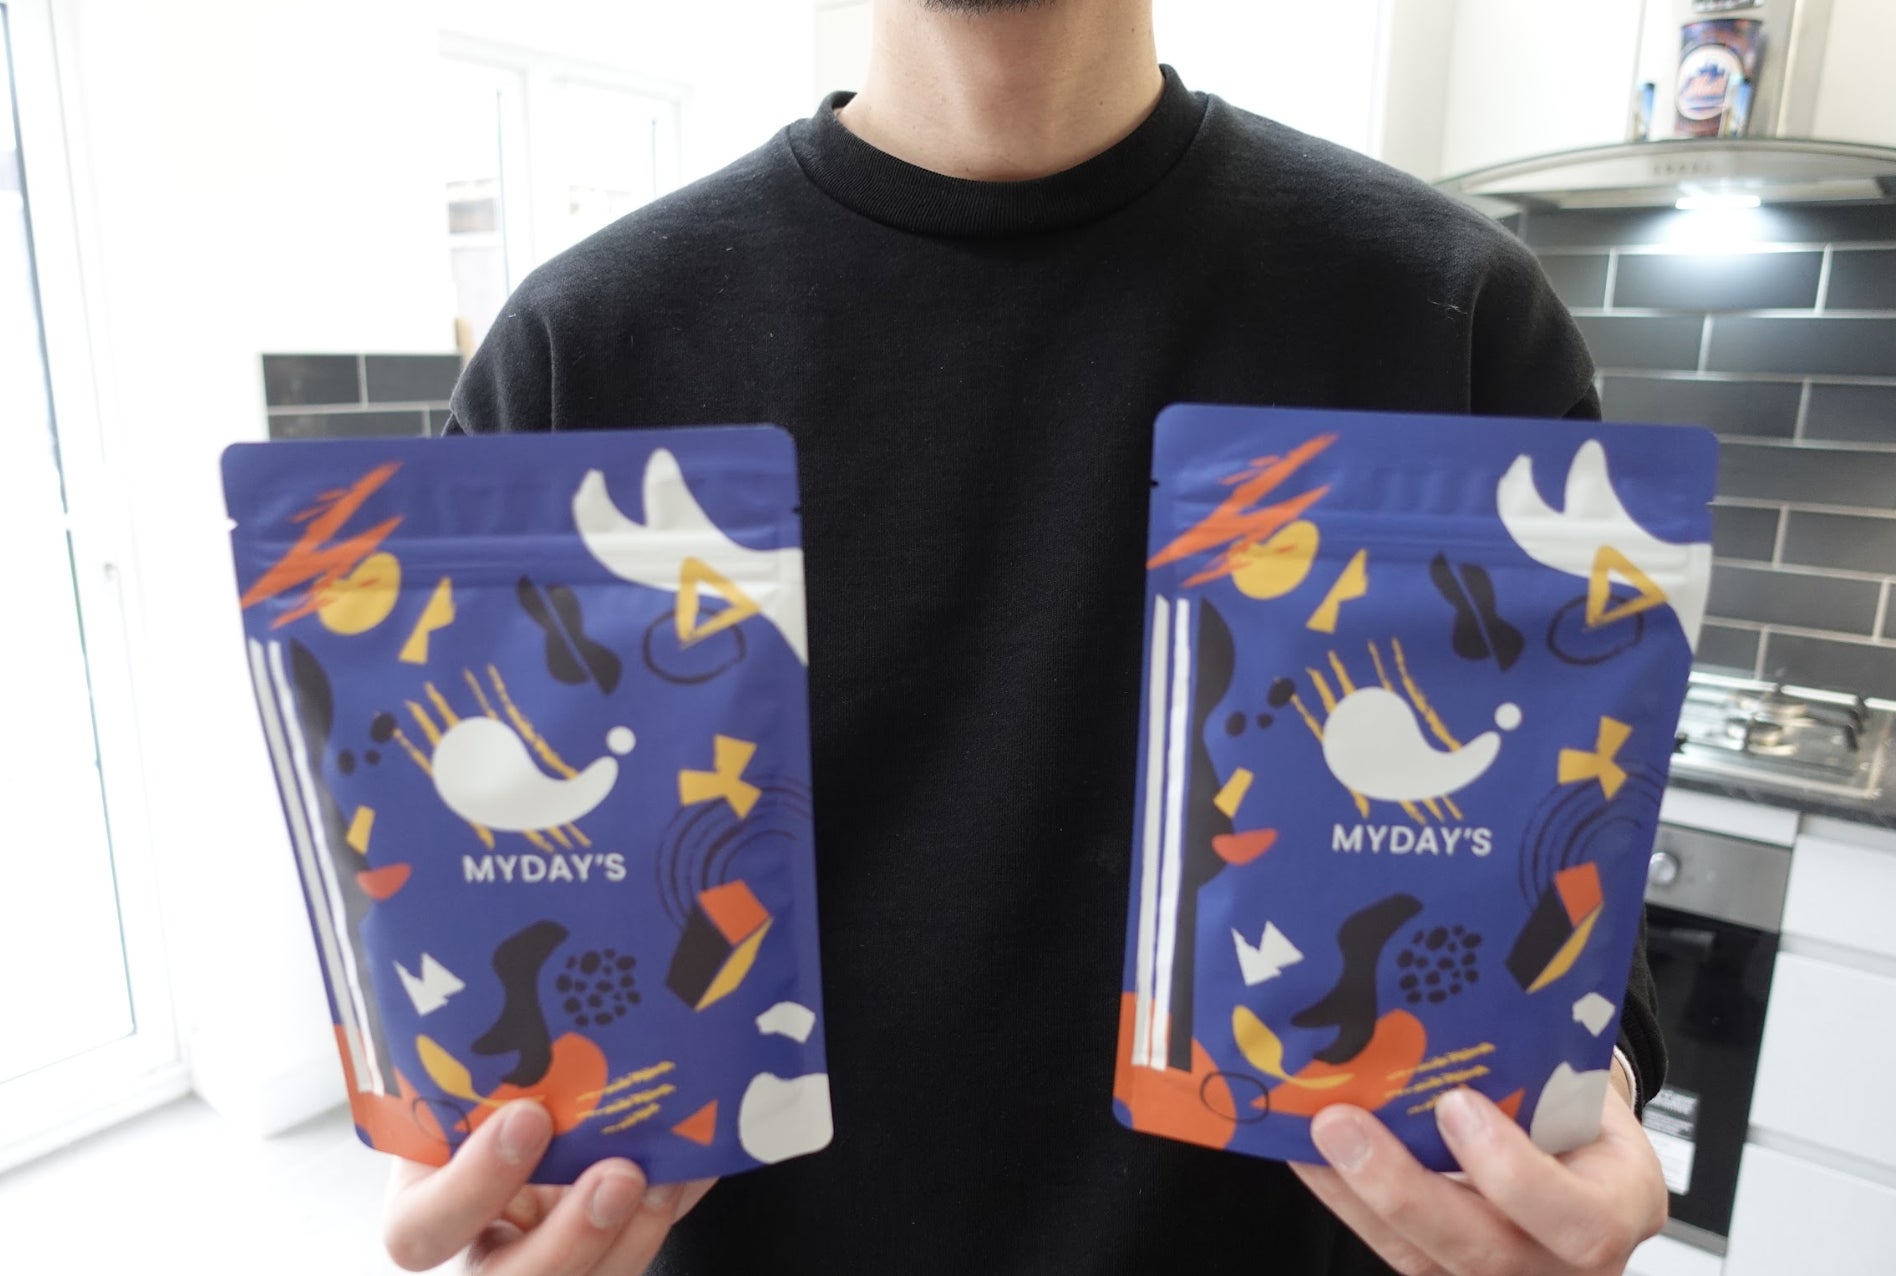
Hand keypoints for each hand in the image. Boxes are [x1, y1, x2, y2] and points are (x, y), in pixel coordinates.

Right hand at [383, 1099, 715, 1273]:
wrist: (547, 1089)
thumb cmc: (489, 1079)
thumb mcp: (473, 1076)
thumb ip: (490, 1070)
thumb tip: (561, 1019)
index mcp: (426, 1199)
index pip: (419, 1230)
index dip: (473, 1187)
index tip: (530, 1115)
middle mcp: (478, 1244)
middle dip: (570, 1238)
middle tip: (621, 1175)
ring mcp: (538, 1257)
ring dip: (632, 1235)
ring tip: (669, 1176)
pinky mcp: (595, 1256)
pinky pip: (628, 1257)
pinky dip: (666, 1212)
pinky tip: (694, 1168)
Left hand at [1290, 1072, 1666, 1275]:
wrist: (1584, 1151)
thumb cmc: (1584, 1111)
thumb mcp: (1587, 1088)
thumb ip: (1540, 1073)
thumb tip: (1454, 1004)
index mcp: (1619, 1208)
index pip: (1581, 1222)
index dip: (1512, 1173)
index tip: (1456, 1105)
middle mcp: (1564, 1262)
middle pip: (1484, 1253)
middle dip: (1401, 1188)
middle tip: (1341, 1123)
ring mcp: (1506, 1274)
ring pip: (1424, 1256)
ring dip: (1354, 1191)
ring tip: (1312, 1133)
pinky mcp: (1448, 1268)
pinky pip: (1393, 1245)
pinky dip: (1345, 1196)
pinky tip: (1310, 1153)